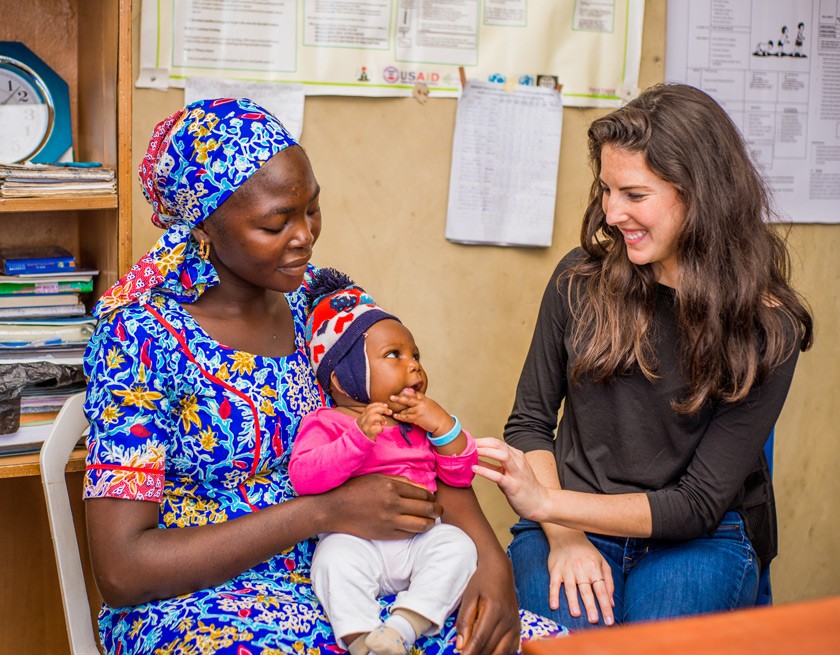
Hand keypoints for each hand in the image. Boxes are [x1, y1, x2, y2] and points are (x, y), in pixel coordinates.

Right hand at [320, 474, 441, 539]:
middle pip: (426, 508)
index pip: (422, 492)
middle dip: (437, 510)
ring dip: (430, 522)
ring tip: (432, 521)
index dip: (431, 496)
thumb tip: (420, 487)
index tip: (432, 498)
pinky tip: (418, 528)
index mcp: (392, 487)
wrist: (334, 509)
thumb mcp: (377, 478)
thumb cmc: (354, 490)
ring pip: (421, 524)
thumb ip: (400, 481)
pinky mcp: (385, 534)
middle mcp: (393, 504)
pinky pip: (408, 535)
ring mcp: (389, 521)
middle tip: (439, 510)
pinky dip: (417, 531)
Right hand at [356, 402, 391, 439]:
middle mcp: (362, 420)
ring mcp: (364, 427)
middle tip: (389, 412)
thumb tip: (385, 408)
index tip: (386, 405)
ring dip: (381, 418)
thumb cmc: (367, 432)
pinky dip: (380, 428)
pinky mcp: (367, 434)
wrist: (360, 443)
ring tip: (384, 422)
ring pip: (371, 417)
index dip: (378, 404)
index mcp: (363, 417)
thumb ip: (373, 416)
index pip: (369, 407)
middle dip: (382, 409)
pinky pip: (374, 428)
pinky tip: (381, 429)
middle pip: (371, 410)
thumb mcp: (368, 422)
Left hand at [390, 387, 451, 434]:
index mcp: (425, 399)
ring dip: (398, 408)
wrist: (442, 423)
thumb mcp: (430, 404)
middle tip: (391, 396)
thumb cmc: (436, 414)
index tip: (400, 390)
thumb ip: (421, 399)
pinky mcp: (418, 418)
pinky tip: (395, 416)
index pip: (415, 393)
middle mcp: (421, 403)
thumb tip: (412, 394)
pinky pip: (407, 417)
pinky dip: (400, 416)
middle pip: (409, 399)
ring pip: (406, 408)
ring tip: (389, 408)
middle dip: (399, 398)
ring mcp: (419, 411)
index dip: (407, 392)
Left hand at [456, 552, 519, 654]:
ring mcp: (515, 625)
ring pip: (502, 652)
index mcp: (494, 610)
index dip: (469, 652)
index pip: (480, 638)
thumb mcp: (469, 597)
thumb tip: (460, 645)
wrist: (500, 570)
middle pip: (491, 647)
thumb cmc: (482, 581)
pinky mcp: (518, 628)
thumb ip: (464, 621)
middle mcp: (508, 619)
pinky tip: (489, 653)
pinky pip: (511, 649)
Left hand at [472, 438, 550, 521]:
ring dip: (485, 452)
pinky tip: (475, 468)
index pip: (497, 442)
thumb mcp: (508, 473)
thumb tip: (476, 460)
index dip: (481, 440)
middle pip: (499, 445)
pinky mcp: (514, 486)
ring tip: (471, 453)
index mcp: (516, 456)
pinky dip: (485, 471)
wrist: (540, 503)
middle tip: (466, 445)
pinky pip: (499, 476)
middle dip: (482, 442)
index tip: (468, 442)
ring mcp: (517, 473)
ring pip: (502, 456)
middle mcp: (518, 461)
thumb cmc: (523, 487)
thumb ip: (494, 465)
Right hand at [544, 525, 614, 624]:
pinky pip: (554, 584)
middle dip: (590, 606)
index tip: (609, 620)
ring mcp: (567, 570)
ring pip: (571, 588)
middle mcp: (581, 569)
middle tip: (594, 620)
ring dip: (573, 601)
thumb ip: (608, 582)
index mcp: (594, 568)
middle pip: (586, 590)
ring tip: (576, 614)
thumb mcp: (602, 563)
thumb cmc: (587, 552)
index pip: (601, 590)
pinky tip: (554, 606)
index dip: (606, 606)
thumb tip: (612, 603)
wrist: (567, 535)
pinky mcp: (555, 570)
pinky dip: (553, 595)